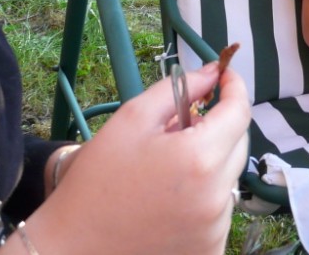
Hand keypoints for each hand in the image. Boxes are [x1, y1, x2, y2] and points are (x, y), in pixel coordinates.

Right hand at [26, 61, 250, 254]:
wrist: (68, 249)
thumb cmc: (95, 181)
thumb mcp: (132, 120)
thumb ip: (179, 88)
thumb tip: (214, 71)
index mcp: (200, 159)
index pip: (240, 112)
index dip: (234, 88)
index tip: (225, 77)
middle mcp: (216, 197)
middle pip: (237, 144)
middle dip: (217, 128)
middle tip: (179, 128)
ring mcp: (215, 229)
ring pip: (227, 178)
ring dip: (209, 165)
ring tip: (165, 171)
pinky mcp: (210, 251)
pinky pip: (218, 211)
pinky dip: (203, 198)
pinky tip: (169, 201)